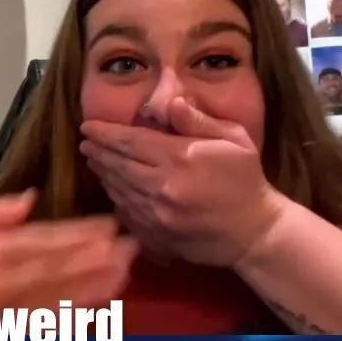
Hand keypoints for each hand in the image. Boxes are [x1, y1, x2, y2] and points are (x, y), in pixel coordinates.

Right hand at [0, 190, 137, 313]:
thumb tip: (30, 199)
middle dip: (95, 259)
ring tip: (123, 273)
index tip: (108, 227)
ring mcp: (4, 313)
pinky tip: (98, 305)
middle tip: (129, 248)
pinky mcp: (10, 334)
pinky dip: (73, 315)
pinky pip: (46, 325)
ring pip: (57, 298)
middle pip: (55, 270)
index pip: (40, 242)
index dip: (77, 235)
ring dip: (93, 287)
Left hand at [80, 97, 286, 266]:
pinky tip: (113, 190)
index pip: (130, 141)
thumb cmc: (246, 179)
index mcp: (180, 158)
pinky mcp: (158, 238)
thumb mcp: (233, 138)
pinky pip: (127, 216)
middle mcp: (164, 187)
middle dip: (98, 152)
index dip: (105, 133)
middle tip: (85, 143)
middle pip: (118, 165)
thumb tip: (170, 102)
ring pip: (119, 191)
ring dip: (103, 175)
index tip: (87, 127)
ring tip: (94, 162)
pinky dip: (116, 201)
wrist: (256, 232)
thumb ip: (198, 120)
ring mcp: (158, 216)